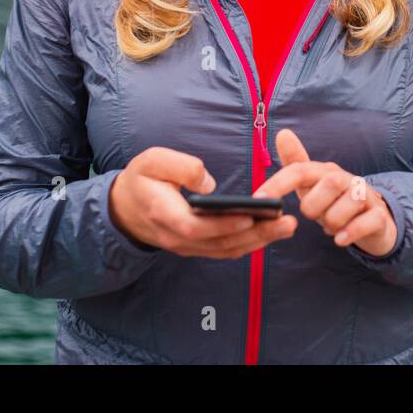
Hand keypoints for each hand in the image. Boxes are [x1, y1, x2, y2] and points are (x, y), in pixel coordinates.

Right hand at [109, 147, 296, 257]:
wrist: (125, 208)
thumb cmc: (141, 179)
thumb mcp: (151, 161)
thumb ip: (179, 166)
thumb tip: (209, 183)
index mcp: (164, 214)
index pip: (196, 227)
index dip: (224, 225)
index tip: (250, 217)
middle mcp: (177, 237)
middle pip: (219, 243)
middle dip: (256, 234)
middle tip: (287, 223)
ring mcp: (187, 246)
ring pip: (225, 250)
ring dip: (258, 242)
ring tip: (287, 227)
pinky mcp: (196, 247)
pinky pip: (224, 250)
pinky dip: (249, 245)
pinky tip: (270, 233)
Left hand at [252, 130, 397, 257]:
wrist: (372, 220)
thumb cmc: (334, 201)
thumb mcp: (312, 185)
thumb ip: (295, 163)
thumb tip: (283, 133)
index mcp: (324, 171)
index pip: (300, 170)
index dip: (278, 183)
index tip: (259, 198)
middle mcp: (346, 178)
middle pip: (329, 182)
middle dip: (314, 206)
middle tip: (314, 216)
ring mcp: (365, 196)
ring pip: (350, 202)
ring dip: (334, 222)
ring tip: (332, 227)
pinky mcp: (378, 215)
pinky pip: (368, 221)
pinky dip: (352, 232)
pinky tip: (340, 239)